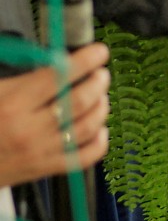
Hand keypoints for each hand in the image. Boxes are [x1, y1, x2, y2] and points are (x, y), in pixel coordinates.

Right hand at [0, 44, 110, 187]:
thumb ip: (23, 76)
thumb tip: (56, 59)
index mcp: (12, 104)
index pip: (59, 77)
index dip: (85, 61)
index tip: (99, 51)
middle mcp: (30, 129)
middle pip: (80, 101)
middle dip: (98, 82)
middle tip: (101, 73)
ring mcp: (41, 151)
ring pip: (88, 126)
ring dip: (101, 107)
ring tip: (100, 95)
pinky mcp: (45, 169)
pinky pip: (85, 157)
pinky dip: (100, 141)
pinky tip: (100, 128)